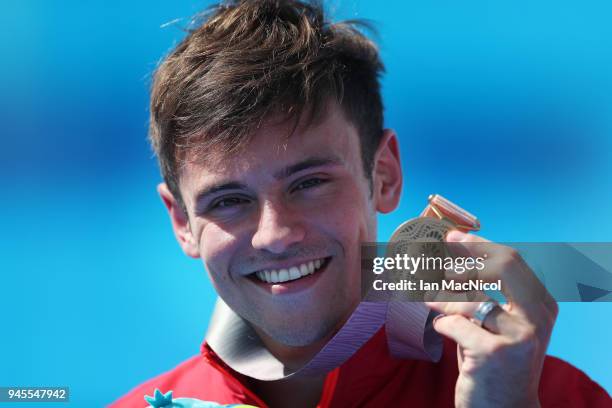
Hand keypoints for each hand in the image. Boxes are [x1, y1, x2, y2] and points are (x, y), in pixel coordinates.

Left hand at [425, 230, 557, 407]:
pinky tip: (441, 328)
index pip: (512, 259)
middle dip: (466, 256)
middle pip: (502, 265)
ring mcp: (518, 336)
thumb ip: (488, 293)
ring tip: (428, 298)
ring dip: (442, 297)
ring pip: (470, 298)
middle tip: (439, 258)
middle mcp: (536, 318)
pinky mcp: (494, 353)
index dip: (479, 244)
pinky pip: (454, 324)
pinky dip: (441, 323)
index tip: (453, 237)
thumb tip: (453, 256)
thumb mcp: (501, 324)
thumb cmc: (496, 361)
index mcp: (542, 305)